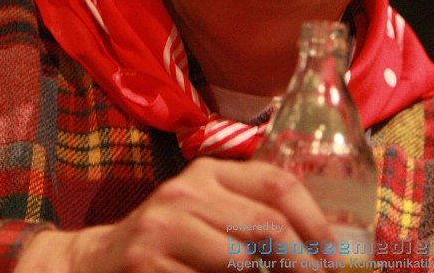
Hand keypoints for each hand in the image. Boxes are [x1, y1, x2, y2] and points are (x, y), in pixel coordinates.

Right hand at [16, 158, 337, 272]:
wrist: (97, 262)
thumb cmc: (169, 240)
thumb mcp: (206, 211)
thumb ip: (250, 214)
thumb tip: (323, 251)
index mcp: (207, 171)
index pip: (277, 183)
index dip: (315, 222)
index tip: (336, 256)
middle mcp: (184, 191)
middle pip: (266, 224)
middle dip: (305, 263)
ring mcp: (162, 228)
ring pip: (242, 261)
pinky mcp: (147, 264)